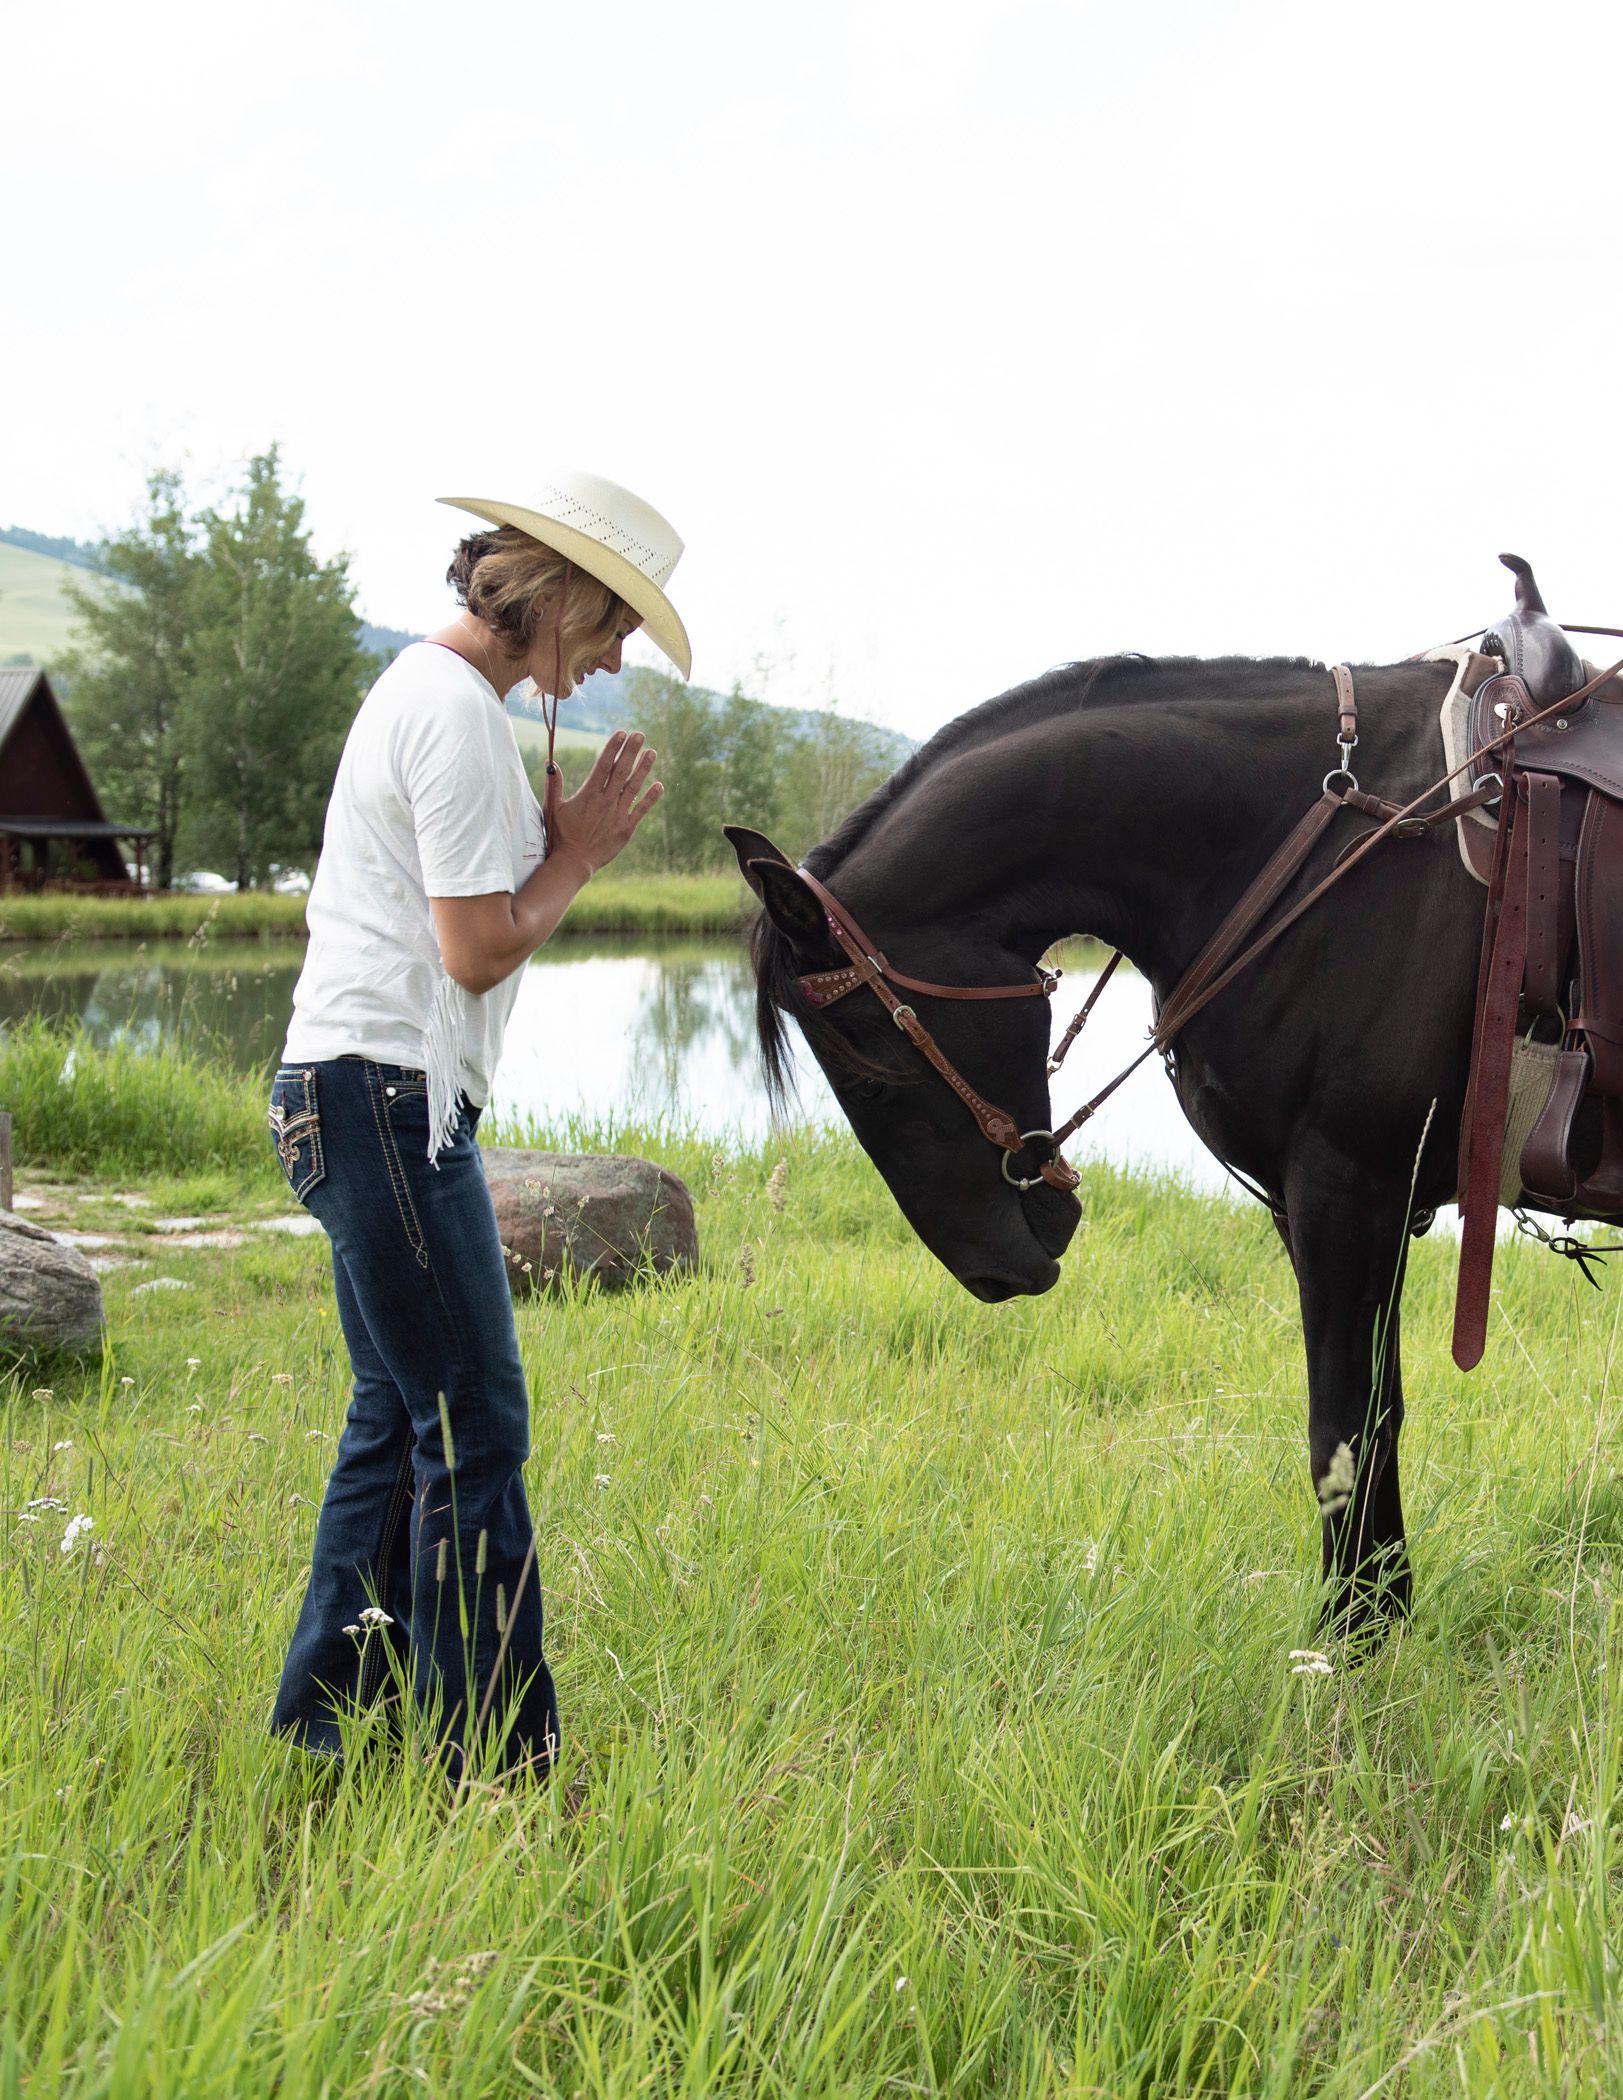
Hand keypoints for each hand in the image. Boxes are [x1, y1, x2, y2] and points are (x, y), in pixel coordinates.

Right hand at [543, 730, 661, 877]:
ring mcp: (618, 814)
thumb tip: (551, 764)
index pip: (604, 765)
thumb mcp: (553, 809)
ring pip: (634, 787)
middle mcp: (606, 801)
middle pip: (621, 771)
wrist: (574, 862)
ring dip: (643, 768)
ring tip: (652, 752)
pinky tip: (659, 785)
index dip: (613, 747)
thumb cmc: (560, 836)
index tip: (622, 733)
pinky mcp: (626, 828)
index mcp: (589, 794)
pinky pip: (641, 810)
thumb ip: (554, 786)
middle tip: (640, 734)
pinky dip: (651, 797)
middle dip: (631, 751)